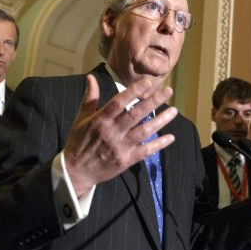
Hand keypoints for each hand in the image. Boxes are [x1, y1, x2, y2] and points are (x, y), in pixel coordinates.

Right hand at [63, 75, 177, 196]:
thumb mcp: (80, 118)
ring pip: (144, 131)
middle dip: (153, 101)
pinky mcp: (126, 161)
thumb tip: (91, 77)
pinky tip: (170, 137)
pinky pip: (145, 151)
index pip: (119, 102)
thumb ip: (89, 98)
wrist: (76, 171)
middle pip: (135, 114)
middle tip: (168, 91)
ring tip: (174, 111)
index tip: (148, 82)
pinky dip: (158, 144)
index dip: (134, 91)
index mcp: (100, 120)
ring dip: (161, 121)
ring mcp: (120, 147)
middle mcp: (112, 132)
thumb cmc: (79, 142)